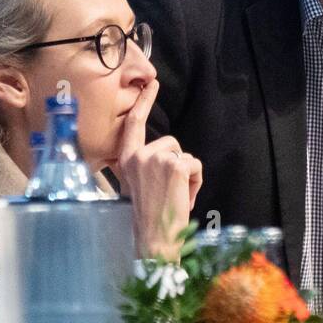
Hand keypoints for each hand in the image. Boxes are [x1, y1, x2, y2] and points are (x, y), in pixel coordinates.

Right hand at [111, 79, 202, 260]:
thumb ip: (146, 166)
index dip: (144, 102)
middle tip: (169, 192)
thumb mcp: (138, 186)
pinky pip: (195, 165)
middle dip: (178, 165)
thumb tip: (166, 158)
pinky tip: (184, 198)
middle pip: (171, 144)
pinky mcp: (175, 165)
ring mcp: (156, 158)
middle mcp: (138, 155)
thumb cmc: (149, 217)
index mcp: (127, 160)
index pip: (134, 125)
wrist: (153, 239)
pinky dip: (196, 183)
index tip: (152, 83)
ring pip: (185, 156)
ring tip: (175, 197)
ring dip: (187, 176)